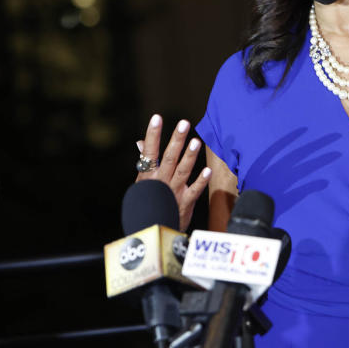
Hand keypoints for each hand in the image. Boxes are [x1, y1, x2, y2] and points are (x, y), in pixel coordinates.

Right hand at [135, 114, 210, 231]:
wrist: (153, 230)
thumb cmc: (149, 201)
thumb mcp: (143, 182)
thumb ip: (145, 161)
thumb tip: (140, 142)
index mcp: (148, 175)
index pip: (149, 151)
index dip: (153, 134)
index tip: (156, 118)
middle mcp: (161, 181)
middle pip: (169, 158)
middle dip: (176, 140)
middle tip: (184, 123)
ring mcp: (174, 191)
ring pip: (182, 171)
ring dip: (189, 156)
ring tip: (196, 142)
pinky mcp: (185, 202)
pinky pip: (194, 190)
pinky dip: (201, 181)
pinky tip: (208, 170)